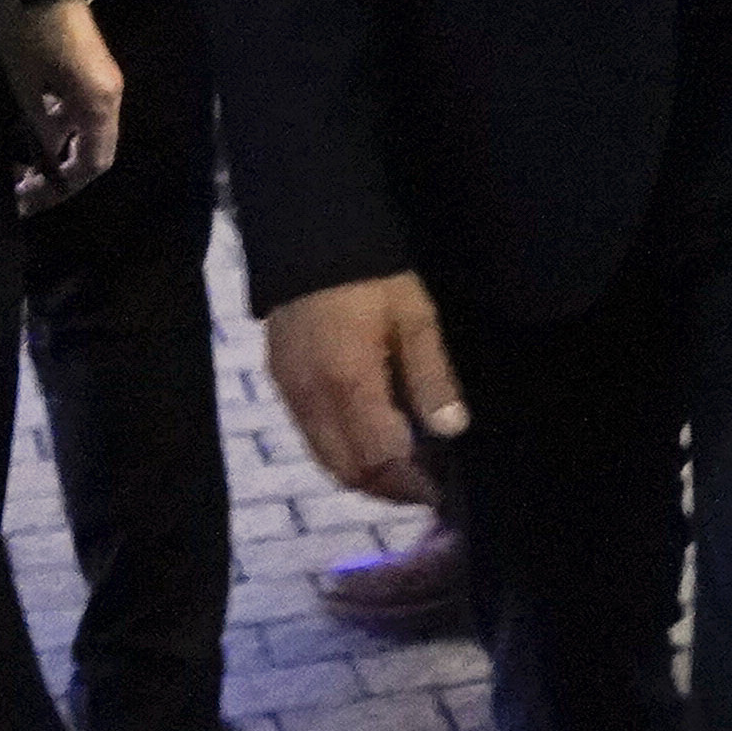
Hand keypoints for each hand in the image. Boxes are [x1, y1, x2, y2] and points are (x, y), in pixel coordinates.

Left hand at [14, 0, 123, 205]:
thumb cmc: (31, 34)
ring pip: (86, 131)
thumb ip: (41, 124)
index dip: (61, 187)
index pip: (92, 163)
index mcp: (98, 104)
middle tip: (21, 187)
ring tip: (22, 162)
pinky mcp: (92, 71)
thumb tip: (45, 154)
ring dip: (58, 151)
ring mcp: (102, 83)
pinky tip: (31, 130)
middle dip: (59, 173)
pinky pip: (80, 112)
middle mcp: (109, 97)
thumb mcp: (27, 84)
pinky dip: (59, 128)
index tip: (28, 199)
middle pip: (94, 150)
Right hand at [266, 272, 467, 503]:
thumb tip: (450, 430)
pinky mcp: (281, 383)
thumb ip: (431, 377)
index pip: (377, 460)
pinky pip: (310, 436)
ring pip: (324, 459)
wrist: (311, 239)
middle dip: (386, 488)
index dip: (409, 484)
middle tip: (423, 486)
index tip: (439, 491)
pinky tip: (369, 437)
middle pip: (345, 471)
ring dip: (362, 473)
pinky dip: (341, 451)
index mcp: (349, 384)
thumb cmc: (374, 276)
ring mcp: (290, 393)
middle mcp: (312, 399)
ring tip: (401, 467)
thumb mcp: (416, 318)